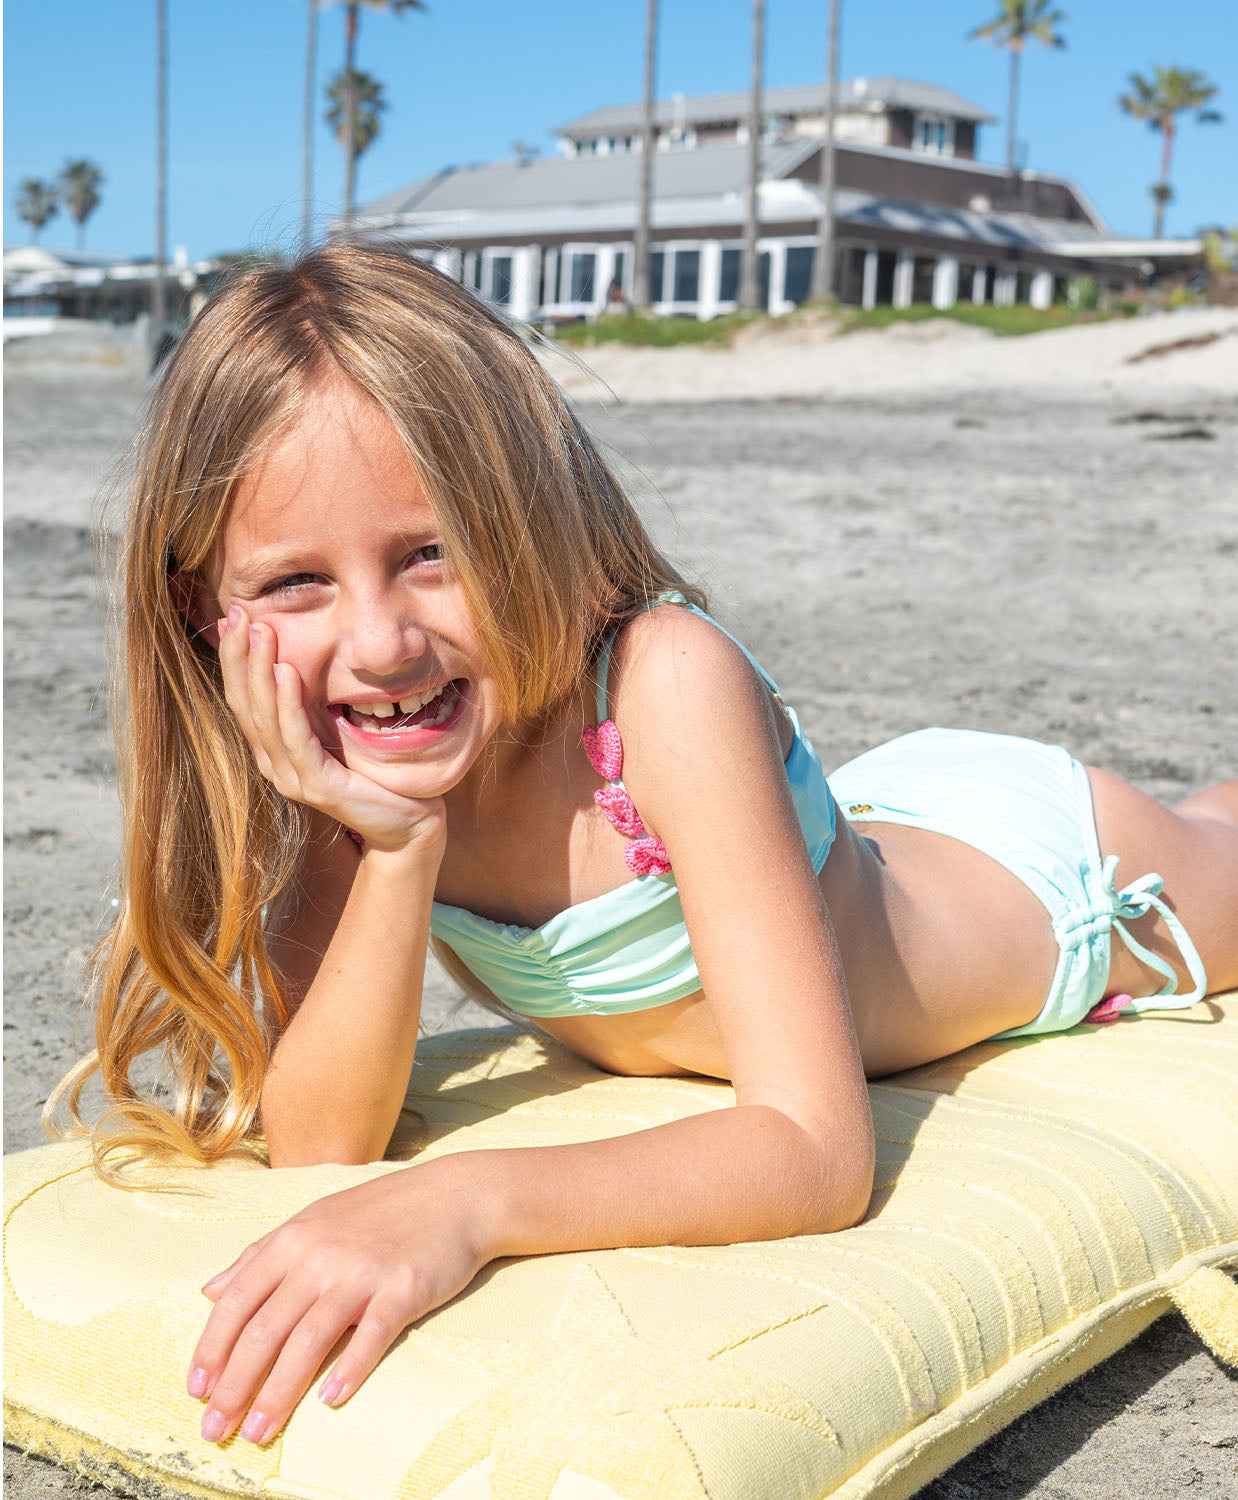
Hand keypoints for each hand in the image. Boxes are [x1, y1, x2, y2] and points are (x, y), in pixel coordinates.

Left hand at [188, 1162, 489, 1444]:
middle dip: (235, 1387)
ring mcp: (361, 1273)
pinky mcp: (403, 1289)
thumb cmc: (381, 1211)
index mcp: (293, 1240)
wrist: (454, 1195)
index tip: (196, 1391)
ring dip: (278, 1393)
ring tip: (259, 1432)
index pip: (237, 1302)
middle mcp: (320, 1256)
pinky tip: (330, 1400)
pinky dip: (349, 1369)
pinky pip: (371, 1336)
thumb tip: (209, 1291)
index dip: (212, 1350)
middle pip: (265, 1331)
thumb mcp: (313, 1220)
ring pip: (308, 1342)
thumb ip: (260, 1255)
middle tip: (215, 1429)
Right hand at [219, 605, 444, 853]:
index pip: (243, 697)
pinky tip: (287, 672)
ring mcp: (292, 777)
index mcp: (274, 749)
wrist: (408, 822)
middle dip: (240, 655)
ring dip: (261, 670)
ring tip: (262, 632)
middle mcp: (274, 764)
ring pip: (265, 717)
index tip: (232, 616)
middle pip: (245, 703)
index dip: (235, 657)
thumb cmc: (373, 773)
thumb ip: (311, 704)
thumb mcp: (335, 728)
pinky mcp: (316, 786)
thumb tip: (294, 656)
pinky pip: (296, 737)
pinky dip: (289, 703)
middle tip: (237, 613)